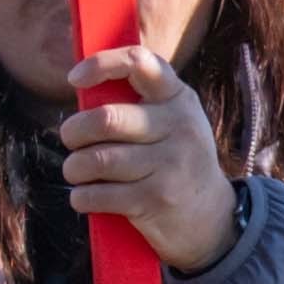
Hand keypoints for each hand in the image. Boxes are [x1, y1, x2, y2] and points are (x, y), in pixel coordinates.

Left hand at [52, 45, 229, 274]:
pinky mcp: (155, 200)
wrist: (212, 220)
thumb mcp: (174, 122)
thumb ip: (140, 102)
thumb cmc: (176, 161)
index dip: (101, 64)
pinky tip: (85, 197)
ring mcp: (169, 165)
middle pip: (106, 119)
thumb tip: (81, 85)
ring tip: (76, 171)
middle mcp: (178, 127)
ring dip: (74, 168)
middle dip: (74, 131)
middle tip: (71, 140)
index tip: (75, 79)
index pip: (139, 63)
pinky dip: (81, 197)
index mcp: (179, 98)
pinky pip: (98, 194)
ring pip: (96, 159)